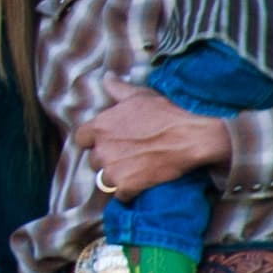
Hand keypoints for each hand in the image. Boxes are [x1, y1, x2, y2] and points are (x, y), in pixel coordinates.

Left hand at [79, 85, 234, 199]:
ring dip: (117, 176)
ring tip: (135, 169)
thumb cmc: (166, 113)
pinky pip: (120, 195)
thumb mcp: (139, 96)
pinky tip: (142, 183)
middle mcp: (101, 149)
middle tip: (128, 155)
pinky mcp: (127, 186)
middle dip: (107, 159)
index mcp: (98, 127)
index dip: (94, 141)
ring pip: (105, 179)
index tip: (109, 141)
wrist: (190, 137)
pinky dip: (130, 192)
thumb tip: (107, 77)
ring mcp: (113, 169)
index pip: (82, 139)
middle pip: (94, 160)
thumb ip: (117, 88)